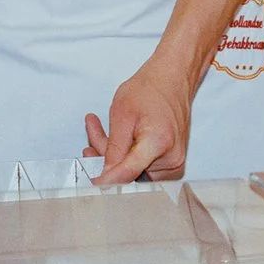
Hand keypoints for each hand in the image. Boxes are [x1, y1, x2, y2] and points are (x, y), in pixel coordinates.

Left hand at [83, 58, 195, 185]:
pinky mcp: (171, 163)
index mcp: (158, 143)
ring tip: (99, 130)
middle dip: (105, 157)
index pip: (127, 174)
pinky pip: (142, 165)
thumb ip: (113, 148)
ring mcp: (173, 163)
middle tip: (89, 138)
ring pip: (133, 169)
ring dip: (114, 155)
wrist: (172, 80)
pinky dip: (126, 154)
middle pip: (129, 172)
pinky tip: (115, 139)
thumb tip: (105, 175)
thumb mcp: (122, 114)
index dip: (106, 181)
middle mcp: (171, 158)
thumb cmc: (150, 90)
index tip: (90, 183)